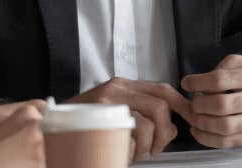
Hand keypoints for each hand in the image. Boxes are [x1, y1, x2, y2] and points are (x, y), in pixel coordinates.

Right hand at [70, 77, 193, 159]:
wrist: (49, 128)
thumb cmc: (85, 127)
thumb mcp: (116, 116)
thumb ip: (144, 117)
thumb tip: (173, 129)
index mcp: (123, 86)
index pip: (162, 89)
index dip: (181, 104)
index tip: (191, 118)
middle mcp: (117, 88)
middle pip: (161, 104)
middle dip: (165, 131)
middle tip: (156, 149)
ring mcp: (108, 100)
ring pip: (149, 120)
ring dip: (150, 144)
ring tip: (138, 154)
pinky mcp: (101, 115)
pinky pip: (132, 130)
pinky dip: (134, 148)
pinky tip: (126, 153)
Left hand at [182, 54, 241, 147]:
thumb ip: (224, 68)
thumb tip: (199, 82)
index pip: (220, 80)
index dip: (198, 82)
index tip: (188, 82)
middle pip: (220, 104)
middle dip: (198, 104)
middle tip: (194, 101)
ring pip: (222, 126)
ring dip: (201, 122)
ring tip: (196, 116)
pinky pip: (226, 142)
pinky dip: (206, 138)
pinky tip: (200, 130)